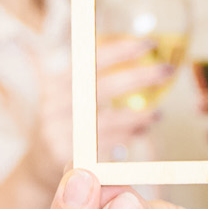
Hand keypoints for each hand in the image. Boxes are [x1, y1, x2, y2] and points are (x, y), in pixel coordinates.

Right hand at [22, 39, 168, 189]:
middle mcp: (54, 105)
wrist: (40, 165)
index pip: (90, 61)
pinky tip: (141, 130)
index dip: (120, 50)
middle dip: (139, 76)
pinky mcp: (67, 157)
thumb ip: (92, 79)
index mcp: (56, 84)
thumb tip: (137, 55)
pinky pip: (105, 146)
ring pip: (108, 120)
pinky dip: (126, 137)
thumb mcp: (67, 97)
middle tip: (167, 70)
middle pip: (103, 87)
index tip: (149, 43)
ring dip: (138, 115)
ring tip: (158, 113)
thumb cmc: (65, 124)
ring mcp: (58, 132)